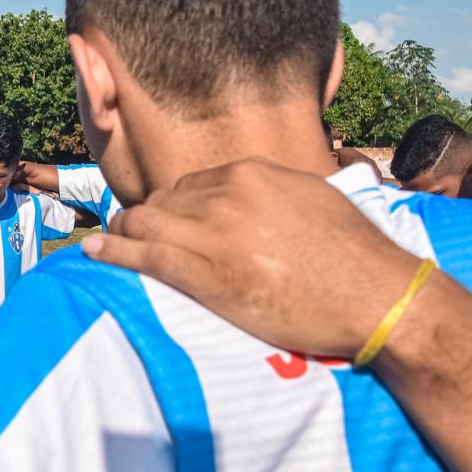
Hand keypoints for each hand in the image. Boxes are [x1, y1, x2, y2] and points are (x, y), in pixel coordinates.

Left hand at [83, 158, 422, 356]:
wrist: (378, 296)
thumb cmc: (357, 256)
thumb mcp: (315, 201)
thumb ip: (276, 193)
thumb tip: (259, 196)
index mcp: (253, 174)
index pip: (193, 183)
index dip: (176, 204)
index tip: (169, 218)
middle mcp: (227, 196)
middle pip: (164, 201)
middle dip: (146, 217)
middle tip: (133, 231)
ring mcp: (214, 233)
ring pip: (146, 223)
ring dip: (124, 232)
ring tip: (110, 240)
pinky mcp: (206, 274)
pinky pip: (144, 256)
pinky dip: (112, 252)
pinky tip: (93, 253)